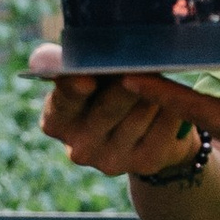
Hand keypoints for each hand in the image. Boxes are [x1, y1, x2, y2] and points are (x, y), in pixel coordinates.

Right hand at [31, 64, 217, 184]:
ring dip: (155, 88)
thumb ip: (65, 64)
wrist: (142, 129)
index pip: (63, 102)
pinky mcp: (145, 162)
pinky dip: (172, 105)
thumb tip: (42, 58)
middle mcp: (80, 148)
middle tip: (144, 57)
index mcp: (56, 121)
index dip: (74, 89)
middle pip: (108, 107)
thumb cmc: (105, 90)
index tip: (86, 79)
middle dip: (129, 77)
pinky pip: (165, 124)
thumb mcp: (84, 75)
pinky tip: (176, 94)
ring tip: (161, 69)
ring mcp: (113, 160)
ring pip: (141, 113)